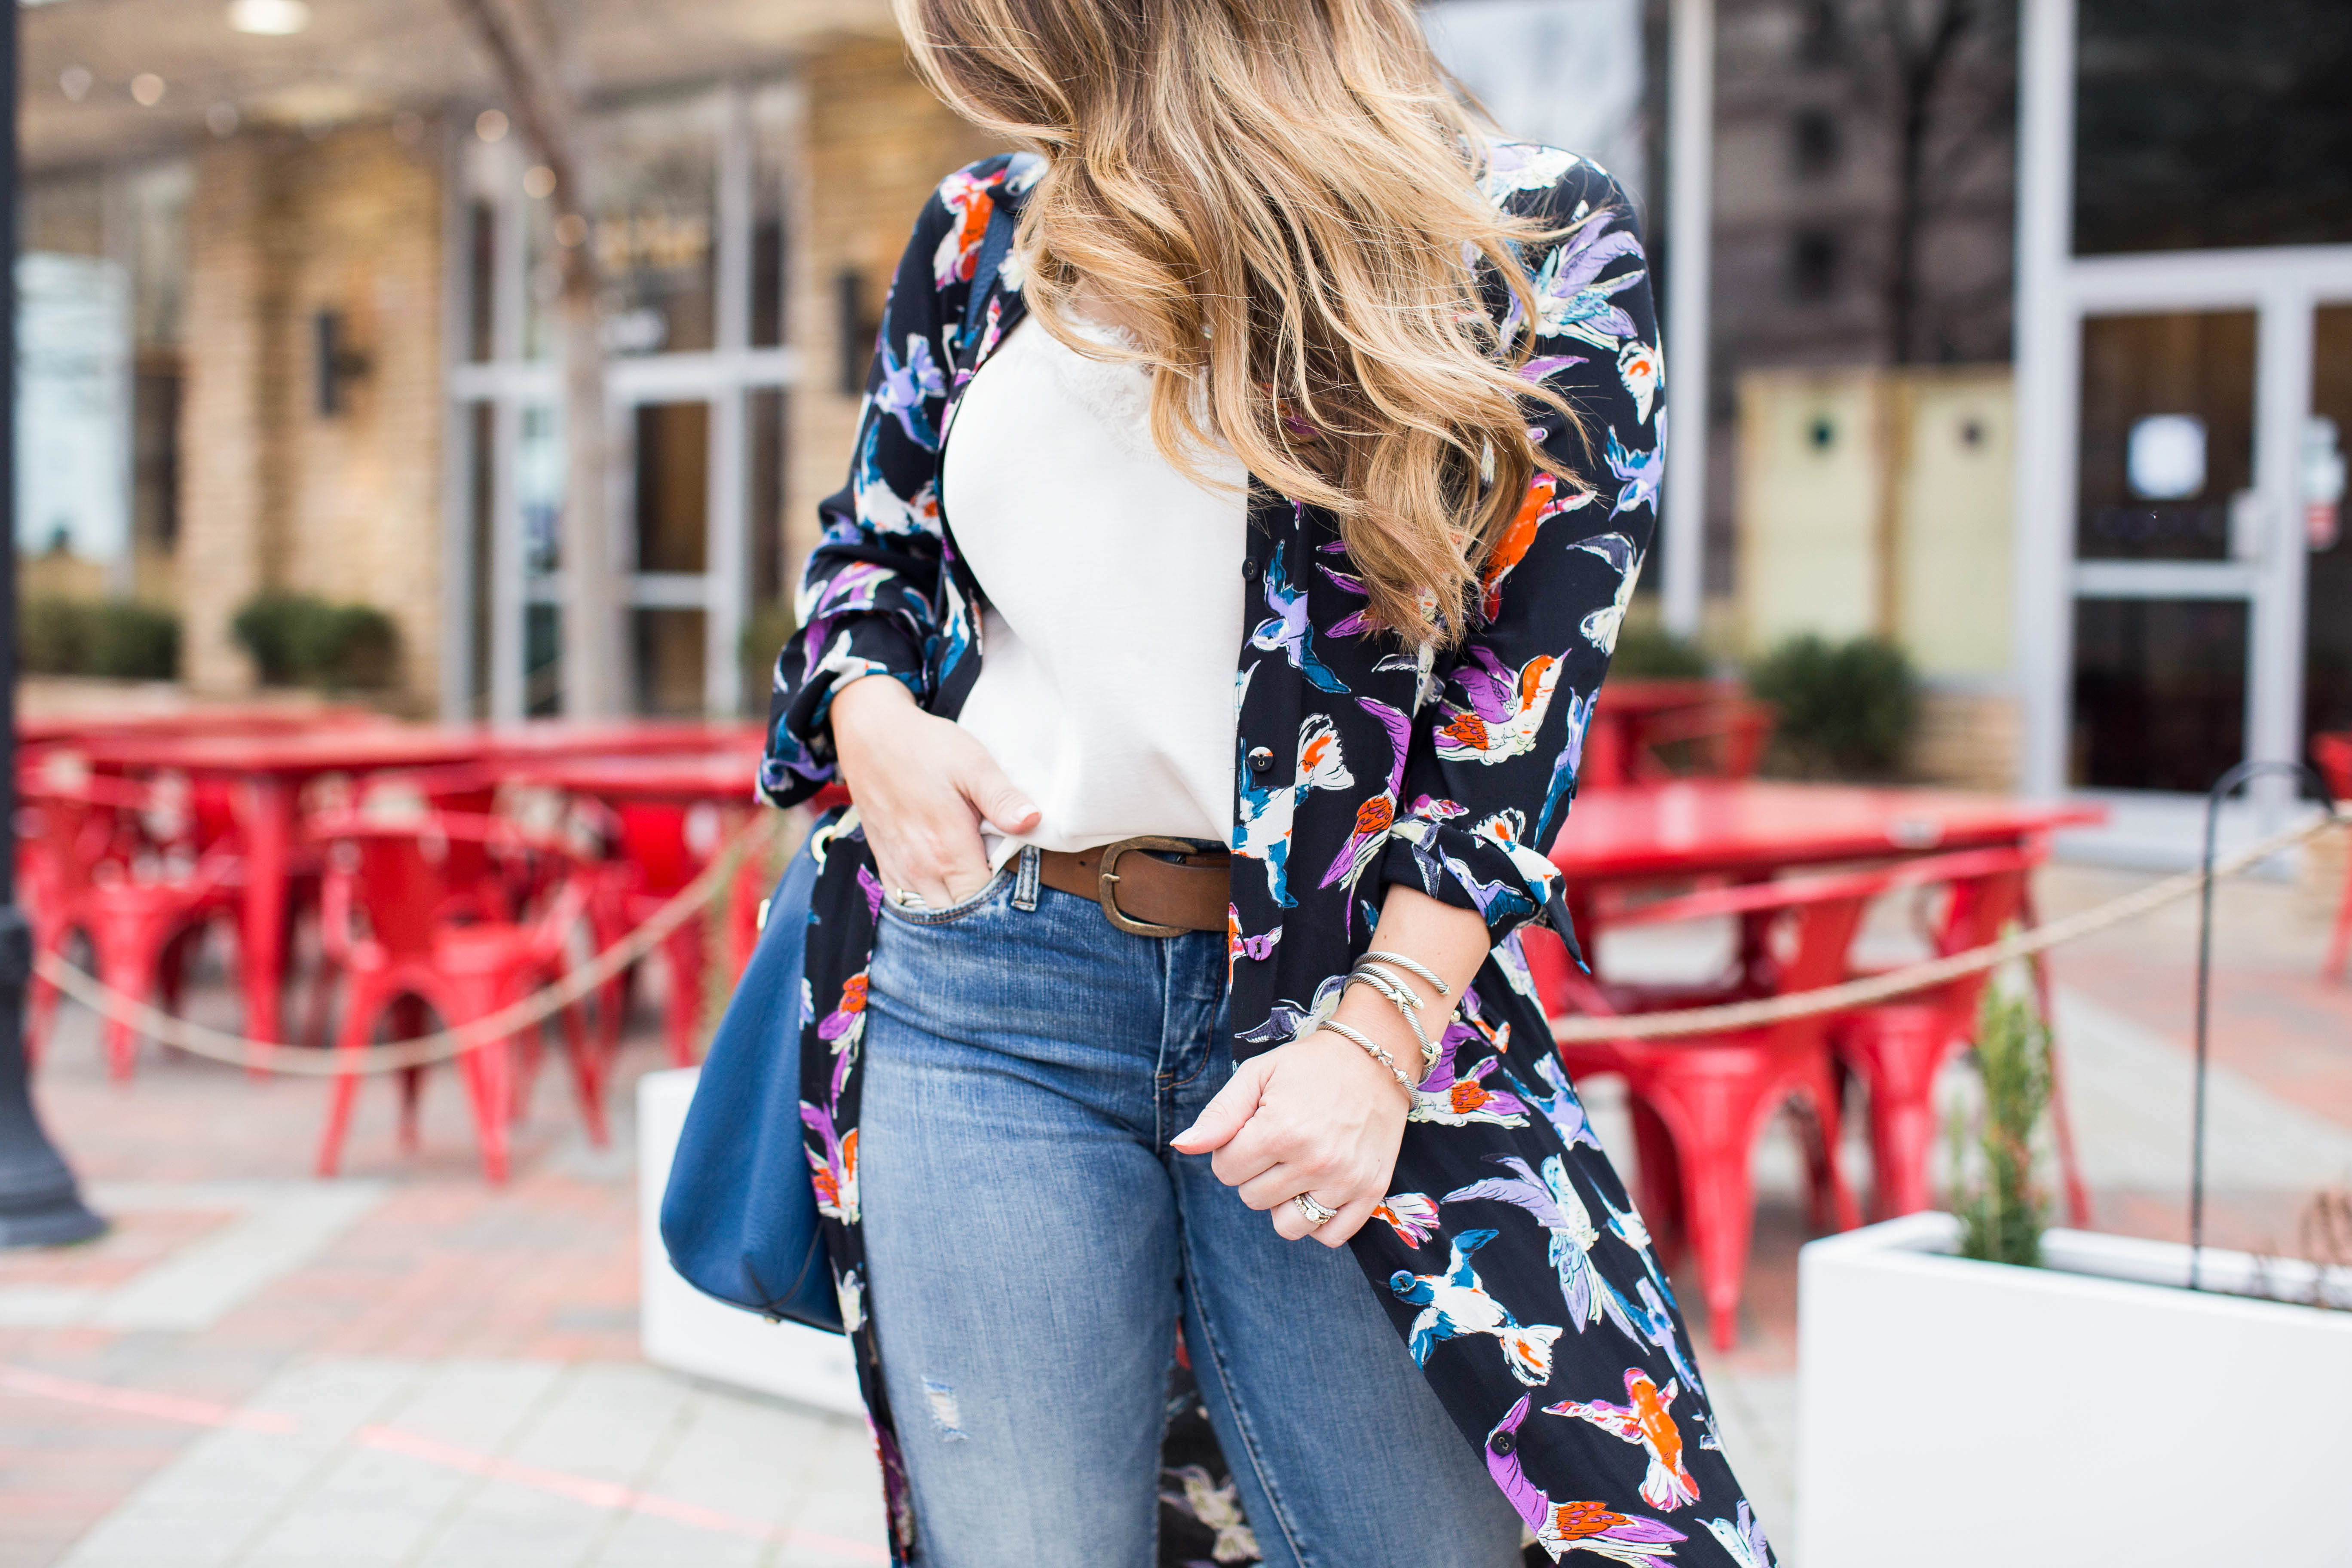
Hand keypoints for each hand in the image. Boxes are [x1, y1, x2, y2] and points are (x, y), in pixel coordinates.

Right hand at [830, 674, 1038, 907]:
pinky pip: (909, 901)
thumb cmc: (927, 748)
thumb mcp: (973, 765)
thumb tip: (1033, 821)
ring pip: (933, 912)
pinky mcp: (886, 864)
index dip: (1005, 900)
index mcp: (948, 850)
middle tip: (1004, 885)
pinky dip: (931, 900)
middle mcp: (921, 869)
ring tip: (978, 882)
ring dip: (957, 906)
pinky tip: (948, 881)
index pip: (983, 903)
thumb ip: (1002, 799)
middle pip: (959, 916)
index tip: (1021, 883)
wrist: (872, 736)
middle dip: (983, 910)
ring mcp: (900, 870)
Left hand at [1170, 1026, 1413, 1247]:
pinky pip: (1330, 1236)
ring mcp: (1345, 1180)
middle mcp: (1313, 1161)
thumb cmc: (1309, 1065)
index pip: (1226, 1172)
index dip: (1232, 1151)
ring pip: (1288, 1225)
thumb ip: (1219, 1115)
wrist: (1375, 1058)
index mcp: (1279, 1131)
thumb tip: (1183, 1146)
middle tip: (1279, 1143)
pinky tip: (1320, 1189)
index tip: (1252, 1131)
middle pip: (1252, 1199)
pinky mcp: (1371, 1191)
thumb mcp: (1257, 1075)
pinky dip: (1320, 1222)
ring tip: (1297, 1169)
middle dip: (1256, 1173)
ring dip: (1284, 1202)